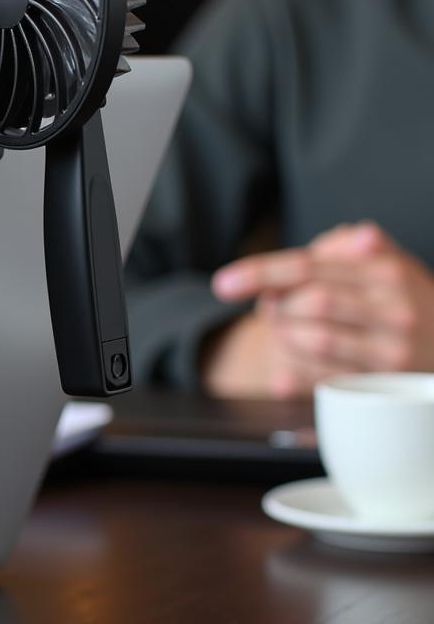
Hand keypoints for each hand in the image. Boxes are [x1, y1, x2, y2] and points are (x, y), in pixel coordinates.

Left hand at [211, 222, 433, 389]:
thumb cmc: (399, 299)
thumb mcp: (382, 263)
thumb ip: (349, 247)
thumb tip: (351, 236)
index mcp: (384, 273)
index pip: (307, 267)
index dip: (259, 273)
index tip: (224, 283)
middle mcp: (392, 312)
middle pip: (310, 303)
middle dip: (275, 306)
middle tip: (269, 308)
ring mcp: (390, 352)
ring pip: (315, 341)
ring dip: (284, 337)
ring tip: (287, 331)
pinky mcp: (383, 387)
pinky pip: (327, 381)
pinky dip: (294, 377)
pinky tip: (280, 375)